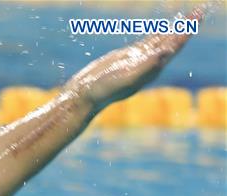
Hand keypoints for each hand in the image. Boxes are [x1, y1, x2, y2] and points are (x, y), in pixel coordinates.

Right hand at [64, 7, 201, 111]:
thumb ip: (145, 66)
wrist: (84, 96)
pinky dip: (157, 33)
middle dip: (185, 27)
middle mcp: (148, 66)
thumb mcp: (125, 78)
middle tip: (199, 11)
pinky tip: (162, 29)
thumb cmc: (102, 90)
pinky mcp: (127, 57)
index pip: (173, 47)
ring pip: (160, 41)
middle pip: (171, 42)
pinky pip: (147, 42)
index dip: (185, 32)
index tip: (197, 17)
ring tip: (187, 17)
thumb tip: (166, 52)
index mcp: (151, 70)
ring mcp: (138, 61)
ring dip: (174, 29)